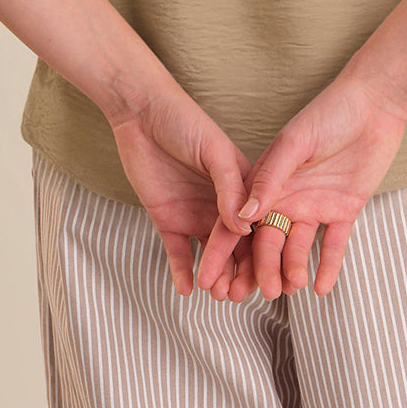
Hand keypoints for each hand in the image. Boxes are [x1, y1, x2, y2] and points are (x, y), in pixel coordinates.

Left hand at [108, 83, 258, 300]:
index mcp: (240, 186)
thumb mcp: (213, 151)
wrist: (140, 113)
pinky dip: (182, 271)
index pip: (255, 225)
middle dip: (240, 272)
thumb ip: (229, 188)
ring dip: (215, 275)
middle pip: (235, 247)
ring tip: (217, 294)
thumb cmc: (184, 121)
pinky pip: (178, 252)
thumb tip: (245, 229)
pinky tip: (187, 288)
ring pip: (210, 254)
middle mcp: (221, 204)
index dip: (261, 251)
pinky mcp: (167, 219)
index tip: (267, 276)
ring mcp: (194, 213)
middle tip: (239, 295)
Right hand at [195, 69, 406, 300]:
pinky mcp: (344, 209)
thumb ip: (270, 179)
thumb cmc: (329, 112)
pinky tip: (321, 287)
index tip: (209, 278)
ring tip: (291, 287)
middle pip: (269, 239)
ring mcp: (316, 204)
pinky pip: (334, 244)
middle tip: (258, 292)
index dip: (223, 248)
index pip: (240, 219)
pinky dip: (328, 266)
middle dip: (261, 267)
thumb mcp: (295, 142)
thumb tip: (243, 217)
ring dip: (293, 267)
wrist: (374, 103)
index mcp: (268, 179)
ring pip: (299, 246)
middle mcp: (288, 196)